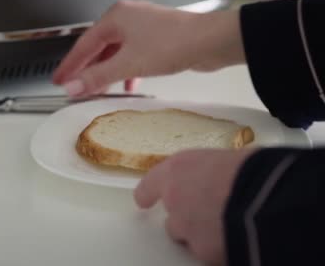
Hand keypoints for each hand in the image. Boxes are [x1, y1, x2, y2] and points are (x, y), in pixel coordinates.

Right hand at [53, 0, 244, 96]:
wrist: (212, 41)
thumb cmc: (174, 43)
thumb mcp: (129, 64)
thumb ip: (98, 77)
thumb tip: (73, 86)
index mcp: (115, 17)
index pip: (83, 45)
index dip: (70, 65)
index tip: (58, 80)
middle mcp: (127, 18)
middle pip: (97, 47)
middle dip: (86, 69)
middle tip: (72, 85)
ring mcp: (142, 27)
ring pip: (115, 52)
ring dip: (106, 71)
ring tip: (97, 90)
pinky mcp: (156, 38)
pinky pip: (131, 54)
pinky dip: (125, 70)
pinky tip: (128, 85)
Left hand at [134, 149, 253, 264]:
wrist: (268, 198)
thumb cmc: (253, 169)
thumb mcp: (230, 158)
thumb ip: (213, 171)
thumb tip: (223, 177)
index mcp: (177, 170)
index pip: (150, 185)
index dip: (148, 193)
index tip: (144, 200)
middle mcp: (175, 201)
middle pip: (172, 218)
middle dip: (187, 219)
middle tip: (212, 212)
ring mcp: (187, 230)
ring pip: (189, 239)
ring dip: (202, 236)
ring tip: (229, 227)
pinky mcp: (204, 253)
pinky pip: (210, 254)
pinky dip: (220, 249)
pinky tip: (239, 239)